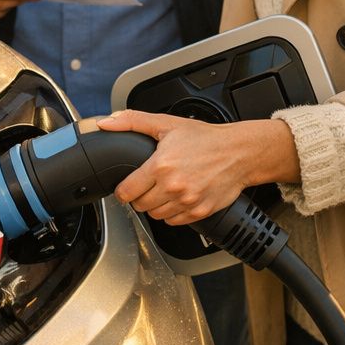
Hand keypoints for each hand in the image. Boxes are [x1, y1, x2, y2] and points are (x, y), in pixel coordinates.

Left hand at [103, 110, 298, 225]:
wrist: (239, 152)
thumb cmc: (205, 138)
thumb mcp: (166, 123)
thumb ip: (132, 122)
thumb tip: (106, 123)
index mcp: (161, 166)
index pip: (127, 192)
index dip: (123, 191)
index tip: (126, 188)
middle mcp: (173, 186)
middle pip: (140, 206)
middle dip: (139, 197)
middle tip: (147, 186)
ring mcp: (187, 202)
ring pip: (156, 216)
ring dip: (155, 206)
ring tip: (163, 191)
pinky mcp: (199, 212)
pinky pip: (174, 222)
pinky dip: (172, 214)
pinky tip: (177, 198)